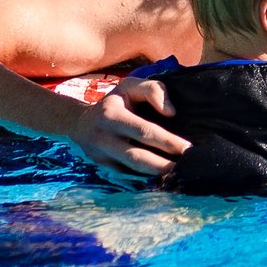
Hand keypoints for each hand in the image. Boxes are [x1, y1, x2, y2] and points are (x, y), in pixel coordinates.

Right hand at [66, 78, 190, 178]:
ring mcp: (100, 156)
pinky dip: (145, 179)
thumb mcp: (130, 86)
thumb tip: (171, 113)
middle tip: (186, 167)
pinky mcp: (102, 168)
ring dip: (156, 174)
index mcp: (111, 114)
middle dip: (163, 164)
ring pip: (131, 170)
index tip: (187, 148)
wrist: (79, 123)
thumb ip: (153, 90)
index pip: (143, 131)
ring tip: (178, 175)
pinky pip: (126, 176)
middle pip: (137, 156)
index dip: (166, 141)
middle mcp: (103, 137)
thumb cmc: (115, 102)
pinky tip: (162, 179)